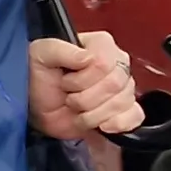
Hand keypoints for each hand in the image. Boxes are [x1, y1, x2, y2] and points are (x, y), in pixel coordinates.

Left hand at [28, 32, 143, 137]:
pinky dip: (117, 124)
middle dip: (85, 98)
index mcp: (100, 45)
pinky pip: (135, 116)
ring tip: (77, 110)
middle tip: (69, 98)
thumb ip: (60, 49)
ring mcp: (121, 88)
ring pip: (123, 102)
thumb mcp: (40, 54)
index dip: (83, 78)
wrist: (35, 106)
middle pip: (116, 84)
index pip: (105, 62)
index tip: (65, 81)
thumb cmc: (37, 76)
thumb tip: (87, 58)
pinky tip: (101, 125)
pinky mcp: (122, 110)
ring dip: (93, 114)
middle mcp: (115, 64)